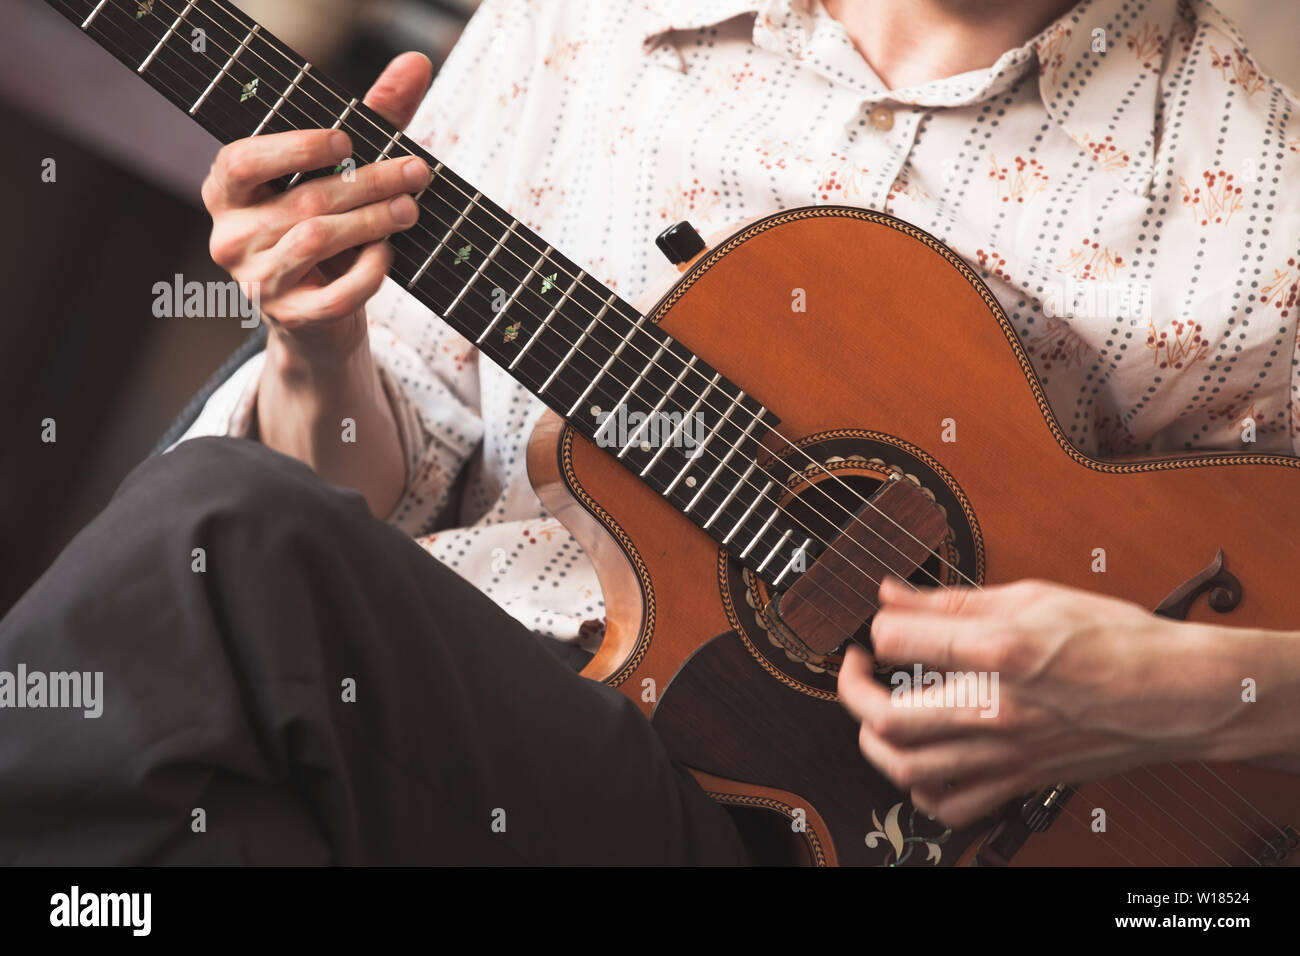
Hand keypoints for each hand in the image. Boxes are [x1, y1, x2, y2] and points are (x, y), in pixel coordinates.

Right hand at [199, 52, 436, 516]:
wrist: (319, 318)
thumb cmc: (329, 229)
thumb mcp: (344, 170)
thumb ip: (374, 116)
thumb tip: (417, 61)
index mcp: (228, 192)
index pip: (242, 161)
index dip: (294, 148)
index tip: (346, 141)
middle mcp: (230, 237)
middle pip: (302, 201)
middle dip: (368, 183)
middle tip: (415, 173)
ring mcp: (256, 282)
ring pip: (316, 242)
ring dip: (372, 222)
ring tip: (409, 209)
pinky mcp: (290, 319)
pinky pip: (336, 294)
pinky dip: (369, 272)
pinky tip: (388, 254)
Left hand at [837, 577, 1282, 827]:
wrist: (1177, 694)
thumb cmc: (1115, 638)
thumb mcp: (1033, 596)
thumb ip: (953, 600)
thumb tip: (892, 594)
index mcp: (1001, 649)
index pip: (898, 640)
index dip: (879, 626)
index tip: (884, 622)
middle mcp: (997, 707)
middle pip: (887, 718)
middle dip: (854, 690)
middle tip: (858, 668)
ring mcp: (1007, 752)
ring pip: (907, 769)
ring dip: (875, 740)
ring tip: (878, 712)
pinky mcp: (1019, 780)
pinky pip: (950, 805)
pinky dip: (919, 788)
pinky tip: (921, 758)